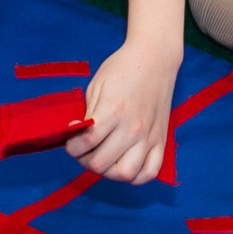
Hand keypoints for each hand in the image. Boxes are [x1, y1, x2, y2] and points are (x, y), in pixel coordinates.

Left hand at [71, 38, 178, 183]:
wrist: (155, 58)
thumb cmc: (122, 68)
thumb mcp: (96, 86)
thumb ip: (87, 116)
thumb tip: (77, 138)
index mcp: (113, 111)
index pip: (85, 143)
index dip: (71, 147)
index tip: (71, 141)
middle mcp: (133, 128)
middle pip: (101, 164)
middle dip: (84, 160)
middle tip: (83, 151)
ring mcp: (149, 136)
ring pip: (125, 174)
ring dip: (108, 172)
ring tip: (104, 159)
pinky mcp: (161, 140)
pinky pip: (150, 172)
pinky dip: (136, 176)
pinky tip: (125, 163)